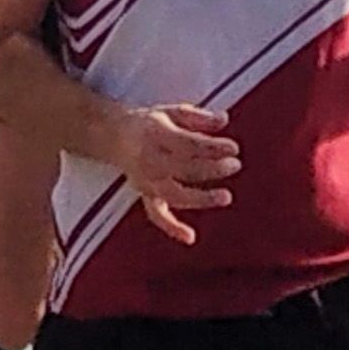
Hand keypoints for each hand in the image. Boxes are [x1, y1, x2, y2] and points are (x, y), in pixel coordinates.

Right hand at [102, 96, 242, 239]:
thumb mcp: (173, 112)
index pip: (188, 144)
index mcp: (156, 134)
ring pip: (174, 194)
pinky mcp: (145, 195)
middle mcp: (149, 159)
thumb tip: (224, 119)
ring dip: (201, 198)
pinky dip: (171, 227)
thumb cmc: (150, 124)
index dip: (212, 147)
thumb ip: (199, 116)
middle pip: (184, 168)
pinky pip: (156, 214)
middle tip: (234, 164)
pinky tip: (190, 237)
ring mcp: (147, 180)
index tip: (233, 148)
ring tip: (225, 196)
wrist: (114, 136)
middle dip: (212, 168)